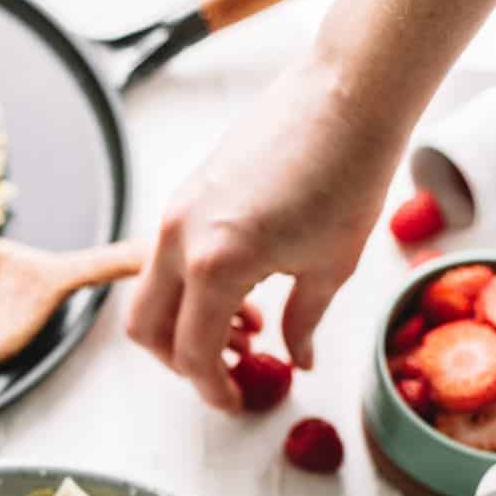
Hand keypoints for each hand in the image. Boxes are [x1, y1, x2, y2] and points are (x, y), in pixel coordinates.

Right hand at [126, 53, 404, 409]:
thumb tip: (297, 360)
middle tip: (229, 371)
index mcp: (215, 264)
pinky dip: (189, 287)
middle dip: (181, 362)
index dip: (212, 388)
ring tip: (246, 327)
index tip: (234, 403)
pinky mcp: (186, 191)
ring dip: (185, 323)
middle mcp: (180, 237)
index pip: (193, 352)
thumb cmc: (348, 174)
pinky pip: (167, 256)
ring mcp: (177, 209)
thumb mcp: (330, 267)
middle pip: (147, 329)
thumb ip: (303, 324)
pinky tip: (243, 287)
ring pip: (150, 292)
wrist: (348, 92)